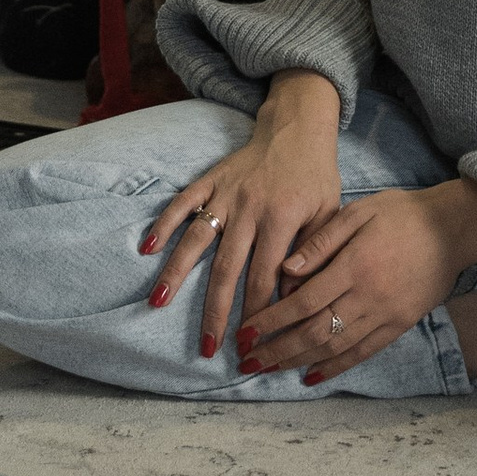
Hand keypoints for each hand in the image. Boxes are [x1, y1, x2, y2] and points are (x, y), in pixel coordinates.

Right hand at [140, 73, 343, 359]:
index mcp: (283, 218)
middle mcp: (250, 207)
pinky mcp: (210, 179)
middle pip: (228, 268)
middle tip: (207, 346)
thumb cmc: (317, 178)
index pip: (264, 276)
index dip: (256, 312)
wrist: (297, 129)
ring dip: (176, 273)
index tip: (248, 343)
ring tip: (158, 303)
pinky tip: (147, 248)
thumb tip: (292, 298)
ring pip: (197, 239)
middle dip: (216, 311)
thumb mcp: (329, 215)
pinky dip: (163, 224)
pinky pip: (182, 203)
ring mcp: (226, 193)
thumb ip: (312, 254)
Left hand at [234, 176, 476, 382]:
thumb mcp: (358, 212)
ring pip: (335, 347)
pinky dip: (336, 367)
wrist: (452, 229)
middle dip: (277, 349)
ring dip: (299, 362)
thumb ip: (321, 241)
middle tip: (247, 361)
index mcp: (353, 266)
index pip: (302, 302)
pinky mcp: (400, 325)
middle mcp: (367, 297)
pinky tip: (312, 375)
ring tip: (270, 370)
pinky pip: (363, 352)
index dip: (271, 321)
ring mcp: (385, 315)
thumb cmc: (401, 213)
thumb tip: (285, 269)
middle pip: (314, 332)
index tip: (245, 332)